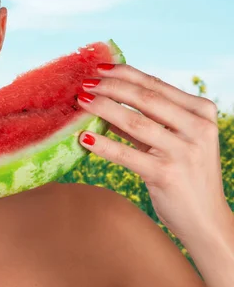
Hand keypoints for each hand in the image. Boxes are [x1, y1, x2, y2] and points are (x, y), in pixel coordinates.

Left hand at [75, 63, 227, 243]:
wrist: (204, 219)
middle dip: (110, 87)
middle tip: (84, 83)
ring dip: (102, 108)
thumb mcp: (172, 140)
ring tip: (80, 102)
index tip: (99, 67)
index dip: (125, 74)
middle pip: (145, 98)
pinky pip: (127, 154)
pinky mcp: (167, 174)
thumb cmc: (184, 174)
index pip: (157, 85)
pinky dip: (103, 145)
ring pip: (134, 122)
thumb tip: (107, 99)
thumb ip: (147, 120)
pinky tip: (84, 138)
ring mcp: (184, 151)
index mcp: (201, 112)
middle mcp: (198, 127)